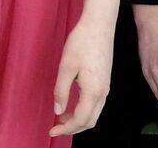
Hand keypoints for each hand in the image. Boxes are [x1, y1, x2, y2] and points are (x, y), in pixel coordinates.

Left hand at [51, 16, 113, 136]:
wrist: (98, 27)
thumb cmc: (81, 43)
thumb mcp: (66, 67)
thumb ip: (61, 91)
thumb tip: (58, 111)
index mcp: (93, 92)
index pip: (81, 120)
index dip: (66, 129)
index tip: (51, 131)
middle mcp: (103, 93)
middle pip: (90, 121)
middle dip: (73, 128)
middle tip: (56, 128)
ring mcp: (106, 87)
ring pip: (94, 113)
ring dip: (79, 120)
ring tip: (61, 119)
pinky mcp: (104, 81)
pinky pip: (95, 104)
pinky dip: (84, 110)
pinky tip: (72, 105)